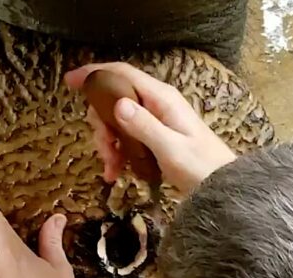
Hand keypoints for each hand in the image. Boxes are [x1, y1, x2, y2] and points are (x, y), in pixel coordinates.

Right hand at [65, 62, 236, 194]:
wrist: (222, 187)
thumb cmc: (201, 167)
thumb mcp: (170, 149)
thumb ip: (144, 126)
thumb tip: (118, 104)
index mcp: (162, 99)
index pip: (122, 74)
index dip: (94, 74)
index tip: (70, 81)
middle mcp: (157, 104)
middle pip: (115, 100)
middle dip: (102, 124)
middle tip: (104, 150)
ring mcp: (156, 121)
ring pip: (118, 122)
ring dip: (109, 143)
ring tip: (112, 169)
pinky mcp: (155, 138)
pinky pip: (128, 138)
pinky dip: (118, 154)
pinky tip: (116, 173)